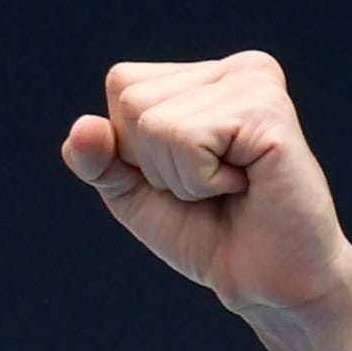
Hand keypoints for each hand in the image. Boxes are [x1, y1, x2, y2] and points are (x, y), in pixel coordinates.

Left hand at [61, 52, 351, 320]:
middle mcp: (238, 69)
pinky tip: (243, 185)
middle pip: (132, 101)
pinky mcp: (268, 110)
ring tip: (228, 186)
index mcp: (208, 77)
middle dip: (154, 162)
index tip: (184, 173)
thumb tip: (83, 125)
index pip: (123, 84)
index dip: (132, 147)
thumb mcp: (132, 192)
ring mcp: (256, 82)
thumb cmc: (208, 232)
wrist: (266, 281)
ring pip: (154, 122)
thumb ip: (98, 157)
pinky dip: (200, 180)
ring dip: (180, 176)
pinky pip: (185, 139)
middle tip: (209, 186)